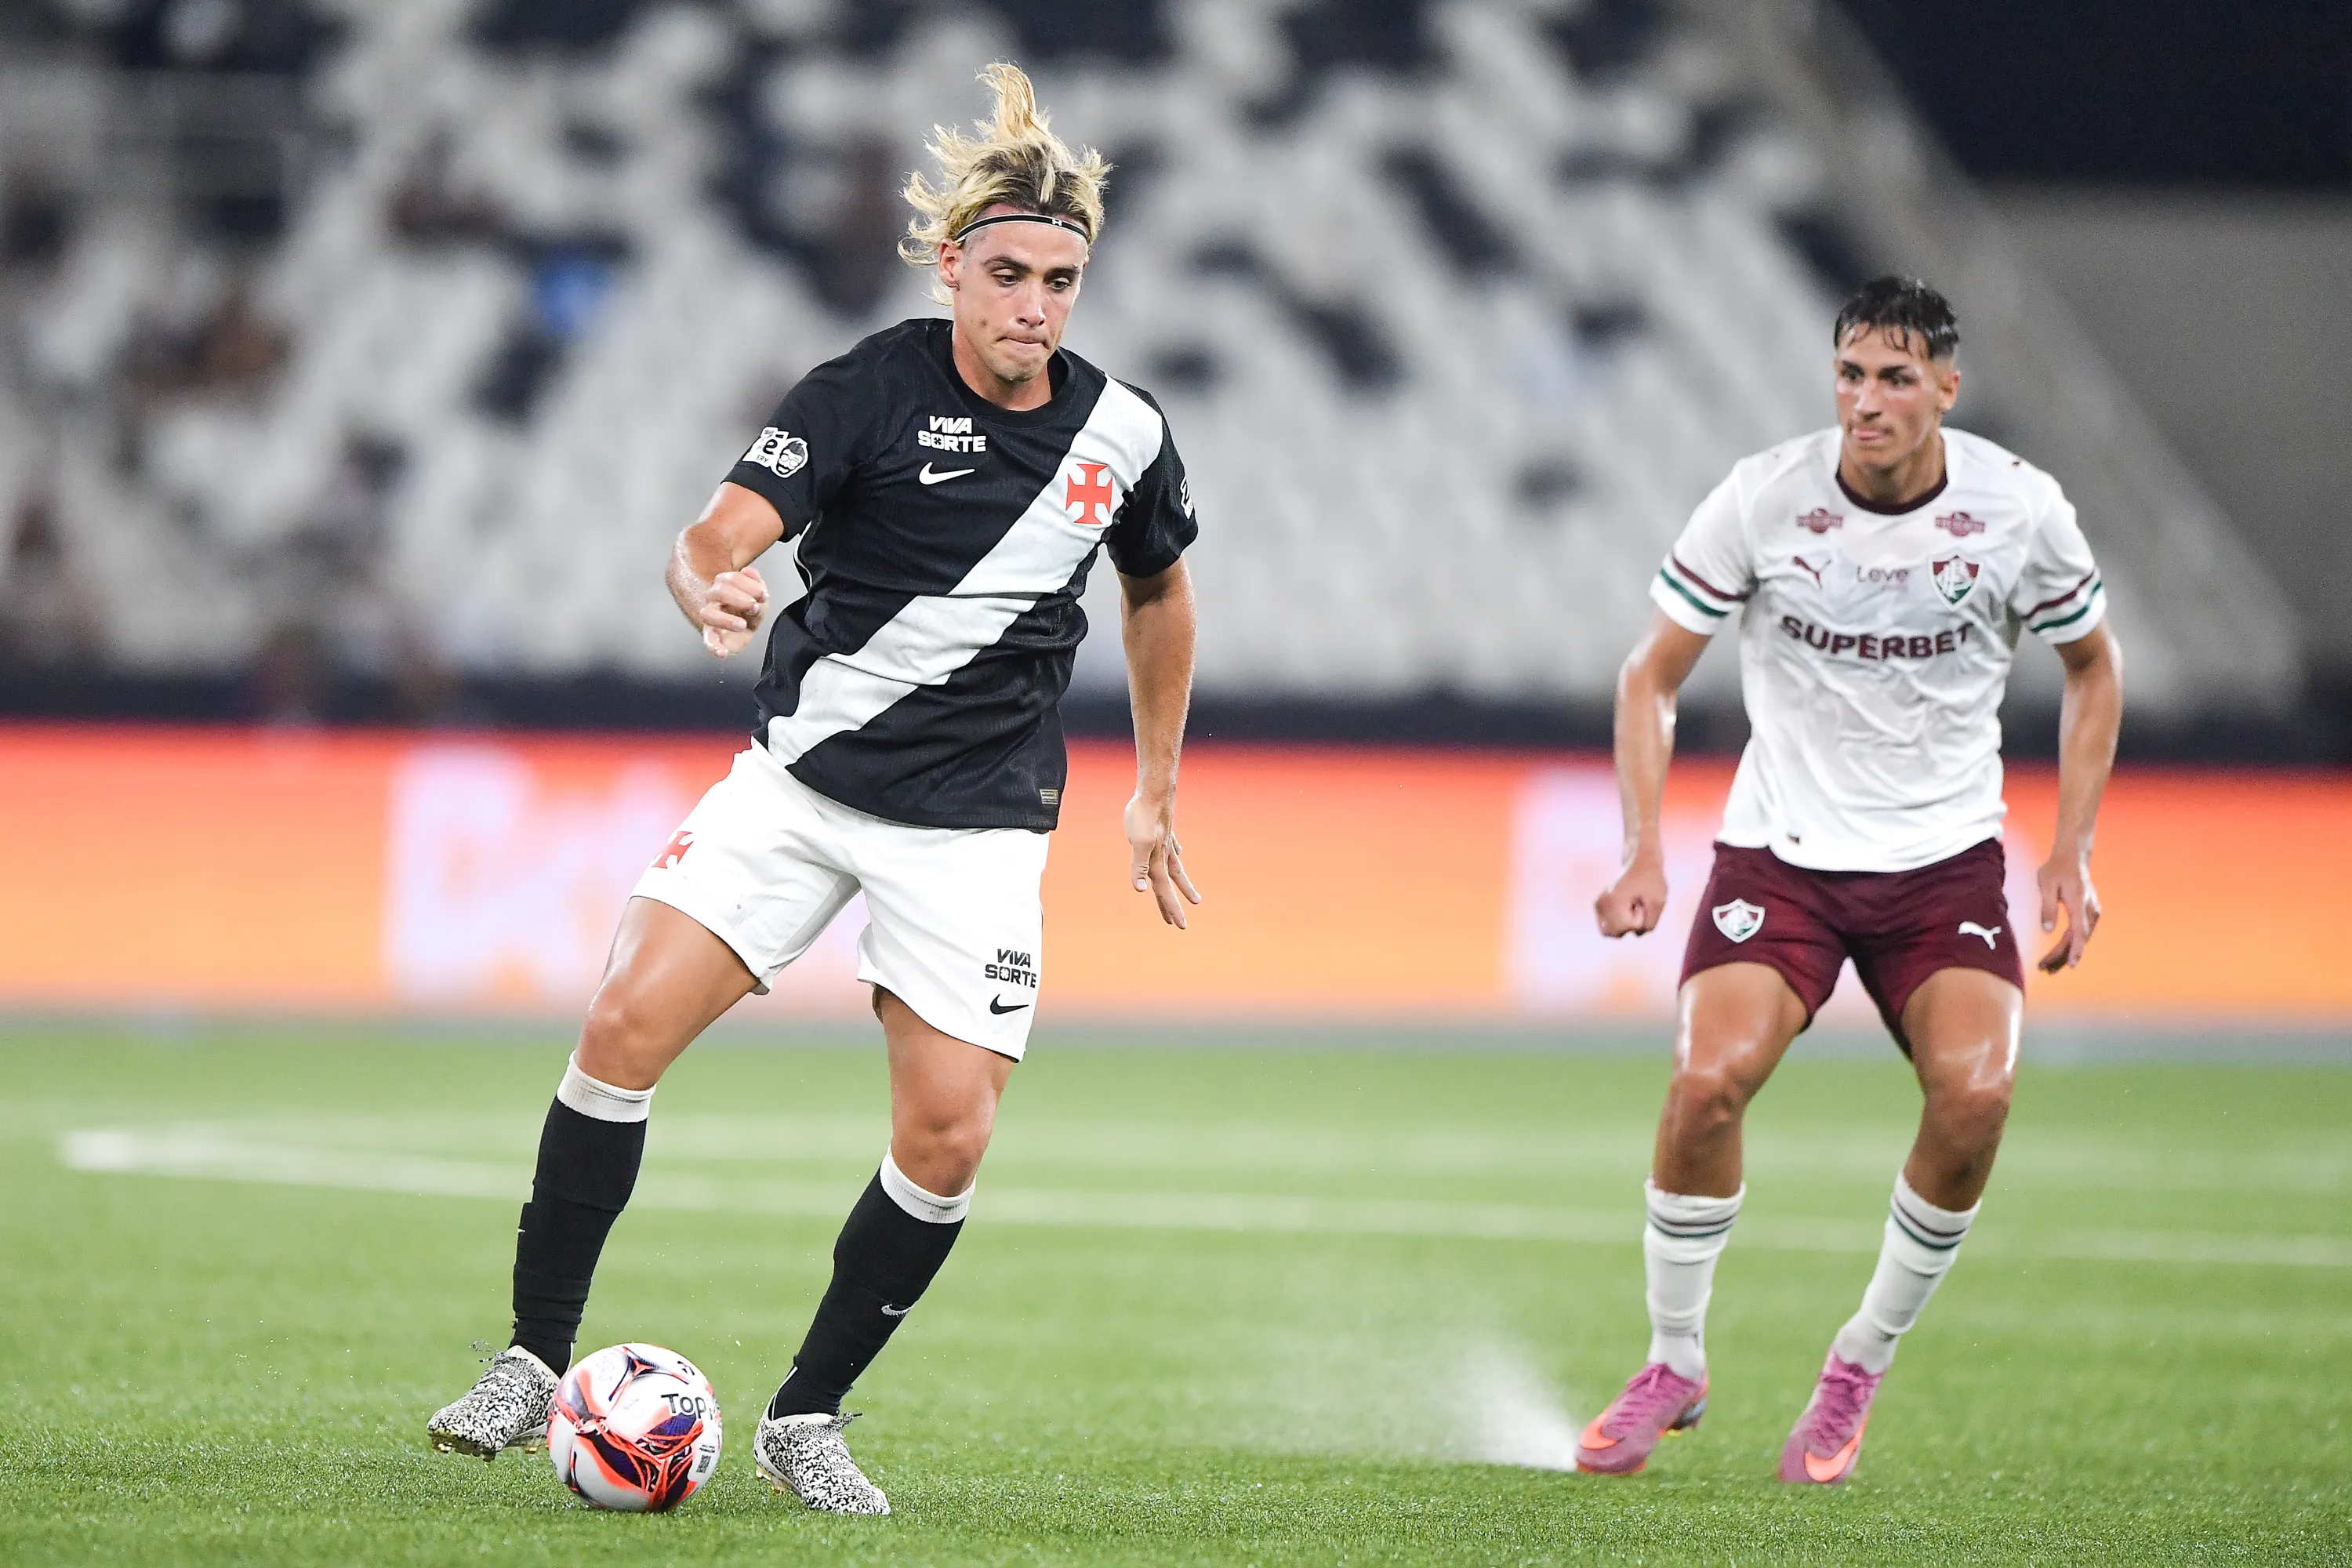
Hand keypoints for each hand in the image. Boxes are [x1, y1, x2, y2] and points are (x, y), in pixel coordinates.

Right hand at [698, 566, 768, 657]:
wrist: (746, 629)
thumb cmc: (749, 610)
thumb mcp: (759, 596)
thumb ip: (756, 583)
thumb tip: (749, 571)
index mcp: (725, 586)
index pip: (730, 578)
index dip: (748, 584)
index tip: (762, 594)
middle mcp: (715, 600)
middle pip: (718, 592)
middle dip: (738, 598)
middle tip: (753, 605)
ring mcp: (711, 617)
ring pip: (708, 614)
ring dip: (726, 619)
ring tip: (742, 625)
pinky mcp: (711, 635)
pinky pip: (708, 641)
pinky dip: (713, 647)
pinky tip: (722, 652)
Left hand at [1124, 792, 1200, 928]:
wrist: (1155, 791)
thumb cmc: (1143, 816)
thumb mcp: (1137, 842)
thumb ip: (1138, 866)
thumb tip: (1139, 890)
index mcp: (1156, 861)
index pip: (1163, 891)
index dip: (1172, 909)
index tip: (1181, 926)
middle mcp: (1163, 855)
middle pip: (1170, 885)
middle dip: (1175, 905)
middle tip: (1181, 924)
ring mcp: (1166, 843)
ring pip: (1176, 868)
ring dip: (1183, 884)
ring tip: (1194, 896)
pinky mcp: (1165, 830)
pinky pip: (1173, 847)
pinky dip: (1176, 854)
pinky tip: (1179, 853)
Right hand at [1595, 850, 1668, 937]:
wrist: (1641, 861)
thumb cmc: (1651, 880)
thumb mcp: (1658, 902)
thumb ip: (1650, 924)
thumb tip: (1636, 934)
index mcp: (1613, 900)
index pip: (1627, 927)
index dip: (1640, 919)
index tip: (1642, 903)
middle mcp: (1602, 904)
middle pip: (1616, 933)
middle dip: (1630, 926)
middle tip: (1637, 907)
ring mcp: (1598, 905)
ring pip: (1611, 932)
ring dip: (1624, 925)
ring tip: (1632, 907)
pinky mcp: (1599, 906)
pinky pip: (1608, 927)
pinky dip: (1619, 923)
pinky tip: (1627, 907)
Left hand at [2035, 846, 2100, 971]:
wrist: (2073, 856)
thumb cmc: (2056, 868)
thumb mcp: (2046, 884)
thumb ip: (2047, 907)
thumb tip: (2047, 931)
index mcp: (2078, 902)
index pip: (2078, 931)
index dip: (2075, 949)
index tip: (2071, 965)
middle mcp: (2089, 909)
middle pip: (2078, 938)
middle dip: (2062, 955)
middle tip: (2045, 969)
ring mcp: (2092, 911)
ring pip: (2081, 937)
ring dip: (2066, 952)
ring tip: (2050, 967)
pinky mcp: (2090, 912)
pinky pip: (2082, 931)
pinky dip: (2072, 943)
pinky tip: (2060, 953)